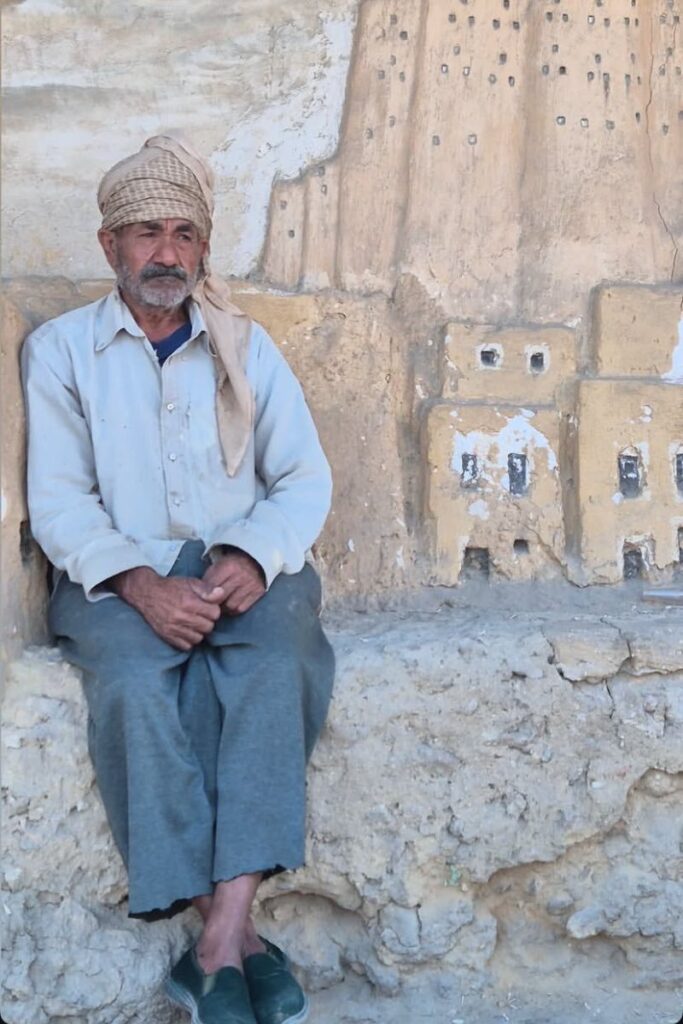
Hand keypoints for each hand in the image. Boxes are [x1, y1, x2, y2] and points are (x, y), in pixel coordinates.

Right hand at [110, 567, 224, 649]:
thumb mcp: (190, 582)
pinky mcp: (167, 636)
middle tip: (200, 614)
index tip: (207, 606)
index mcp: (189, 602)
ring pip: (199, 638)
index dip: (213, 609)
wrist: (147, 593)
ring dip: (198, 631)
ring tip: (193, 622)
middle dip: (207, 620)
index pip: (215, 613)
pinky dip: (188, 640)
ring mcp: (173, 628)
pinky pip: (186, 646)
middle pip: (208, 627)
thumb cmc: (171, 587)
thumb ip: (207, 589)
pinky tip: (186, 630)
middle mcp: (181, 617)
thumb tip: (222, 593)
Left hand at [202, 549, 265, 615]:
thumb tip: (201, 599)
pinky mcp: (258, 592)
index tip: (203, 597)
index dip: (205, 595)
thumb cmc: (229, 566)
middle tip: (212, 602)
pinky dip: (234, 610)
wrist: (253, 560)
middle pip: (221, 598)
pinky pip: (241, 609)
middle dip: (214, 602)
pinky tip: (232, 604)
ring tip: (222, 603)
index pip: (212, 587)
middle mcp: (241, 575)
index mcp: (228, 566)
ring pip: (231, 606)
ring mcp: (251, 584)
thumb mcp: (216, 568)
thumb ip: (208, 582)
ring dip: (224, 608)